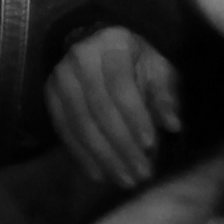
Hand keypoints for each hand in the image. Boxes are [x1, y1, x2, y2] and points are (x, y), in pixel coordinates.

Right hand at [44, 25, 181, 194]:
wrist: (97, 43)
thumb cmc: (136, 60)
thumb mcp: (157, 68)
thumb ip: (164, 96)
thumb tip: (173, 125)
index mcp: (112, 44)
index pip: (121, 86)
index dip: (135, 117)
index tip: (150, 146)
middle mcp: (80, 57)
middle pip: (100, 109)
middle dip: (122, 146)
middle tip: (142, 174)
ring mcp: (61, 76)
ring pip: (81, 124)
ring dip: (104, 157)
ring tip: (126, 180)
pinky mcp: (50, 95)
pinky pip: (64, 131)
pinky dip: (82, 156)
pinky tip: (99, 175)